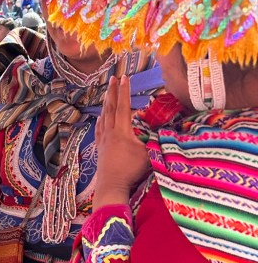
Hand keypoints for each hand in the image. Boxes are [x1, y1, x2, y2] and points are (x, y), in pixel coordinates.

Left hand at [93, 76, 149, 210]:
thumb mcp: (147, 153)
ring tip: (107, 92)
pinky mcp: (100, 148)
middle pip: (111, 107)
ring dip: (106, 103)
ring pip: (104, 117)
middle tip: (113, 77)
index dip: (125, 91)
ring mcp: (103, 140)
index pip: (124, 106)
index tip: (125, 77)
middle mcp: (110, 132)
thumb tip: (163, 128)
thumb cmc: (131, 170)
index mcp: (122, 130)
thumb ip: (154, 139)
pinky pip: (99, 129)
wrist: (111, 186)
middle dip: (113, 91)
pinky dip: (100, 119)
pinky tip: (100, 117)